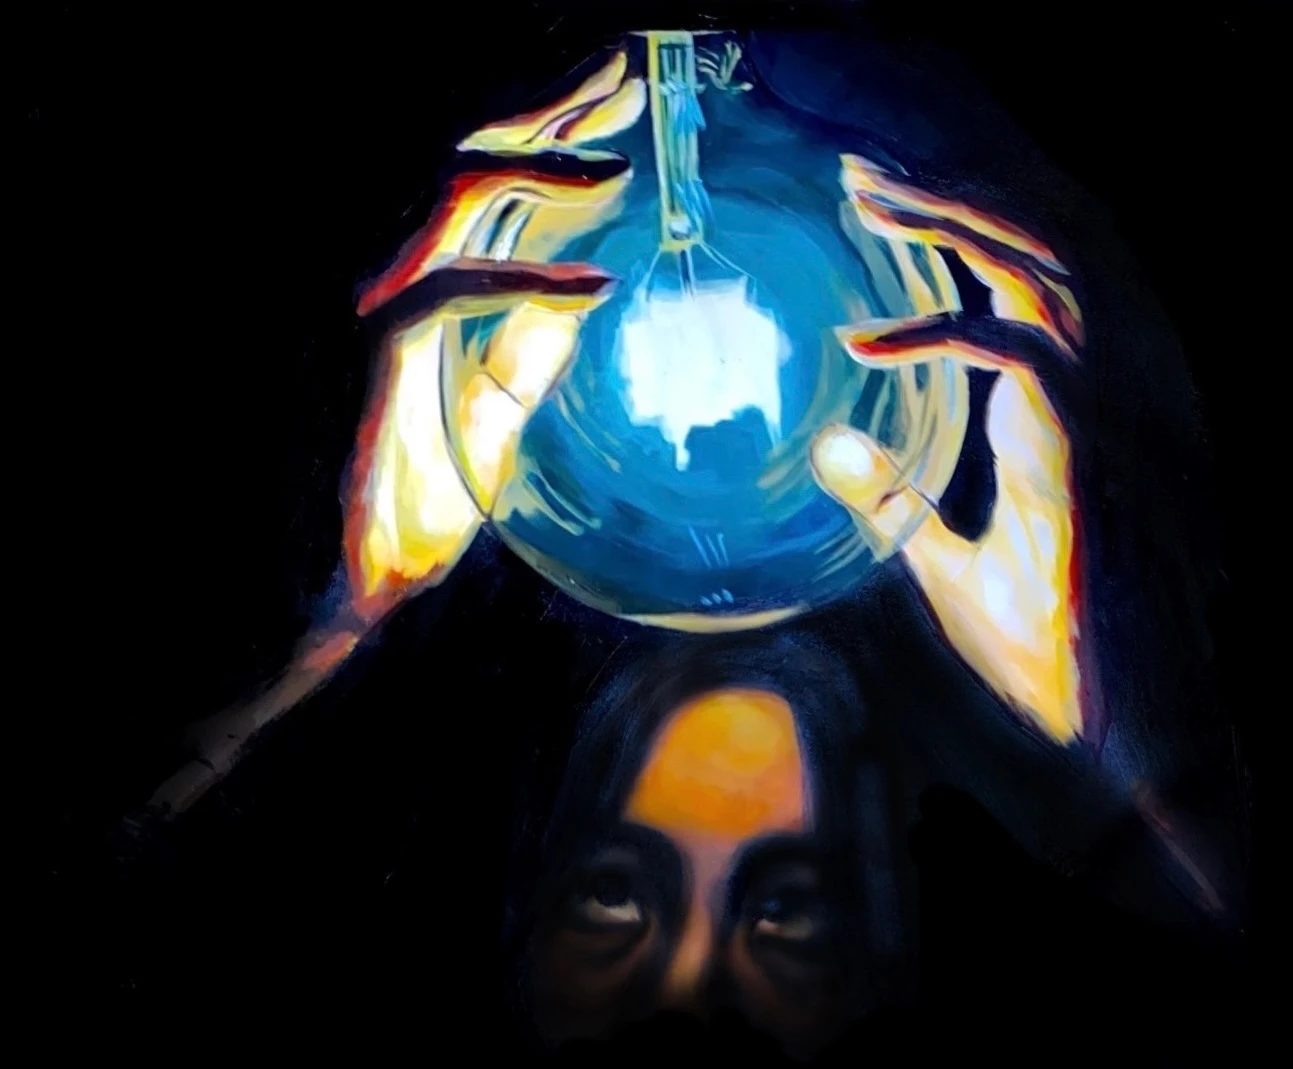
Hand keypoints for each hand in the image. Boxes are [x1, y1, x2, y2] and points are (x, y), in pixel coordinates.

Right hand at [148, 51, 646, 816]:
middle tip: (625, 72)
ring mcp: (361, 310)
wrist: (325, 593)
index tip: (624, 110)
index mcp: (419, 296)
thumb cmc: (393, 516)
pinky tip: (593, 285)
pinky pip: (440, 295)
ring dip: (533, 163)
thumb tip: (576, 307)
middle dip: (547, 108)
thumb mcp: (481, 430)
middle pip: (470, 162)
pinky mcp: (355, 361)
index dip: (553, 138)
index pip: (489, 192)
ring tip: (618, 158)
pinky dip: (520, 284)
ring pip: (443, 195)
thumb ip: (518, 365)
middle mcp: (385, 281)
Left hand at [813, 155, 1090, 745]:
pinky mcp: (1085, 445)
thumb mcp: (944, 561)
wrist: (1120, 717)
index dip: (954, 235)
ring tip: (864, 200)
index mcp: (1057, 409)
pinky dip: (935, 335)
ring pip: (1034, 272)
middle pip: (1030, 249)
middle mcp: (1089, 390)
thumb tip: (829, 452)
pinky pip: (1011, 352)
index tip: (877, 210)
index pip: (1015, 286)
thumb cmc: (1049, 649)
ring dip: (950, 226)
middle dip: (947, 198)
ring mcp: (1097, 410)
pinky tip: (862, 345)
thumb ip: (892, 500)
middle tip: (859, 175)